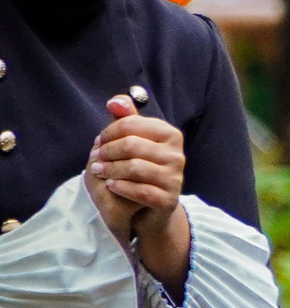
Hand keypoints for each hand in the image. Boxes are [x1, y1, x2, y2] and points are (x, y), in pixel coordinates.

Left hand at [87, 94, 190, 292]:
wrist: (151, 206)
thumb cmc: (140, 167)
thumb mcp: (133, 141)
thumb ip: (125, 119)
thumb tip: (114, 101)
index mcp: (170, 135)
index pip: (133, 124)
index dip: (109, 132)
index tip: (99, 142)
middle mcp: (177, 155)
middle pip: (132, 145)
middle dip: (107, 152)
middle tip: (94, 159)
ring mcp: (175, 178)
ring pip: (135, 168)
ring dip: (110, 170)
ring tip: (98, 171)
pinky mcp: (169, 199)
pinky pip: (140, 191)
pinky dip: (121, 187)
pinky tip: (111, 185)